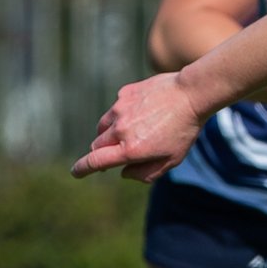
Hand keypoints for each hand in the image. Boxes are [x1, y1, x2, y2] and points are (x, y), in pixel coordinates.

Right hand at [74, 73, 205, 181]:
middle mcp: (120, 129)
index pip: (96, 161)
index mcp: (130, 149)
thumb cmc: (184, 131)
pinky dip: (122, 116)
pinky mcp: (124, 94)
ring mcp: (120, 109)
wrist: (190, 94)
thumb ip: (146, 173)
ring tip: (128, 135)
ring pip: (103, 126)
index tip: (76, 172)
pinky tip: (141, 114)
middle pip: (97, 145)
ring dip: (109, 135)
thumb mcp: (171, 161)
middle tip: (113, 156)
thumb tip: (124, 173)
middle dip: (101, 153)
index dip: (82, 168)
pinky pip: (116, 109)